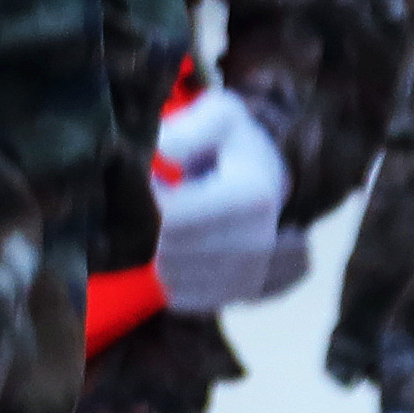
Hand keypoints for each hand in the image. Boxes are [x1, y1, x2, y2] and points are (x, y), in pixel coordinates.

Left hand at [148, 89, 309, 315]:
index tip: (151, 178)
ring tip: (169, 220)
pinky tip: (177, 246)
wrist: (267, 181)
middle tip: (157, 200)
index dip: (147, 199)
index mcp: (252, 198)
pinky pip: (178, 295)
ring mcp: (248, 276)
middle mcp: (256, 245)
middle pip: (168, 252)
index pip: (172, 219)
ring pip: (170, 277)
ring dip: (155, 250)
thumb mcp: (219, 116)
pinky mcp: (234, 297)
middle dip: (148, 226)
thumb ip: (190, 127)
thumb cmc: (234, 145)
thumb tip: (162, 151)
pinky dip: (167, 273)